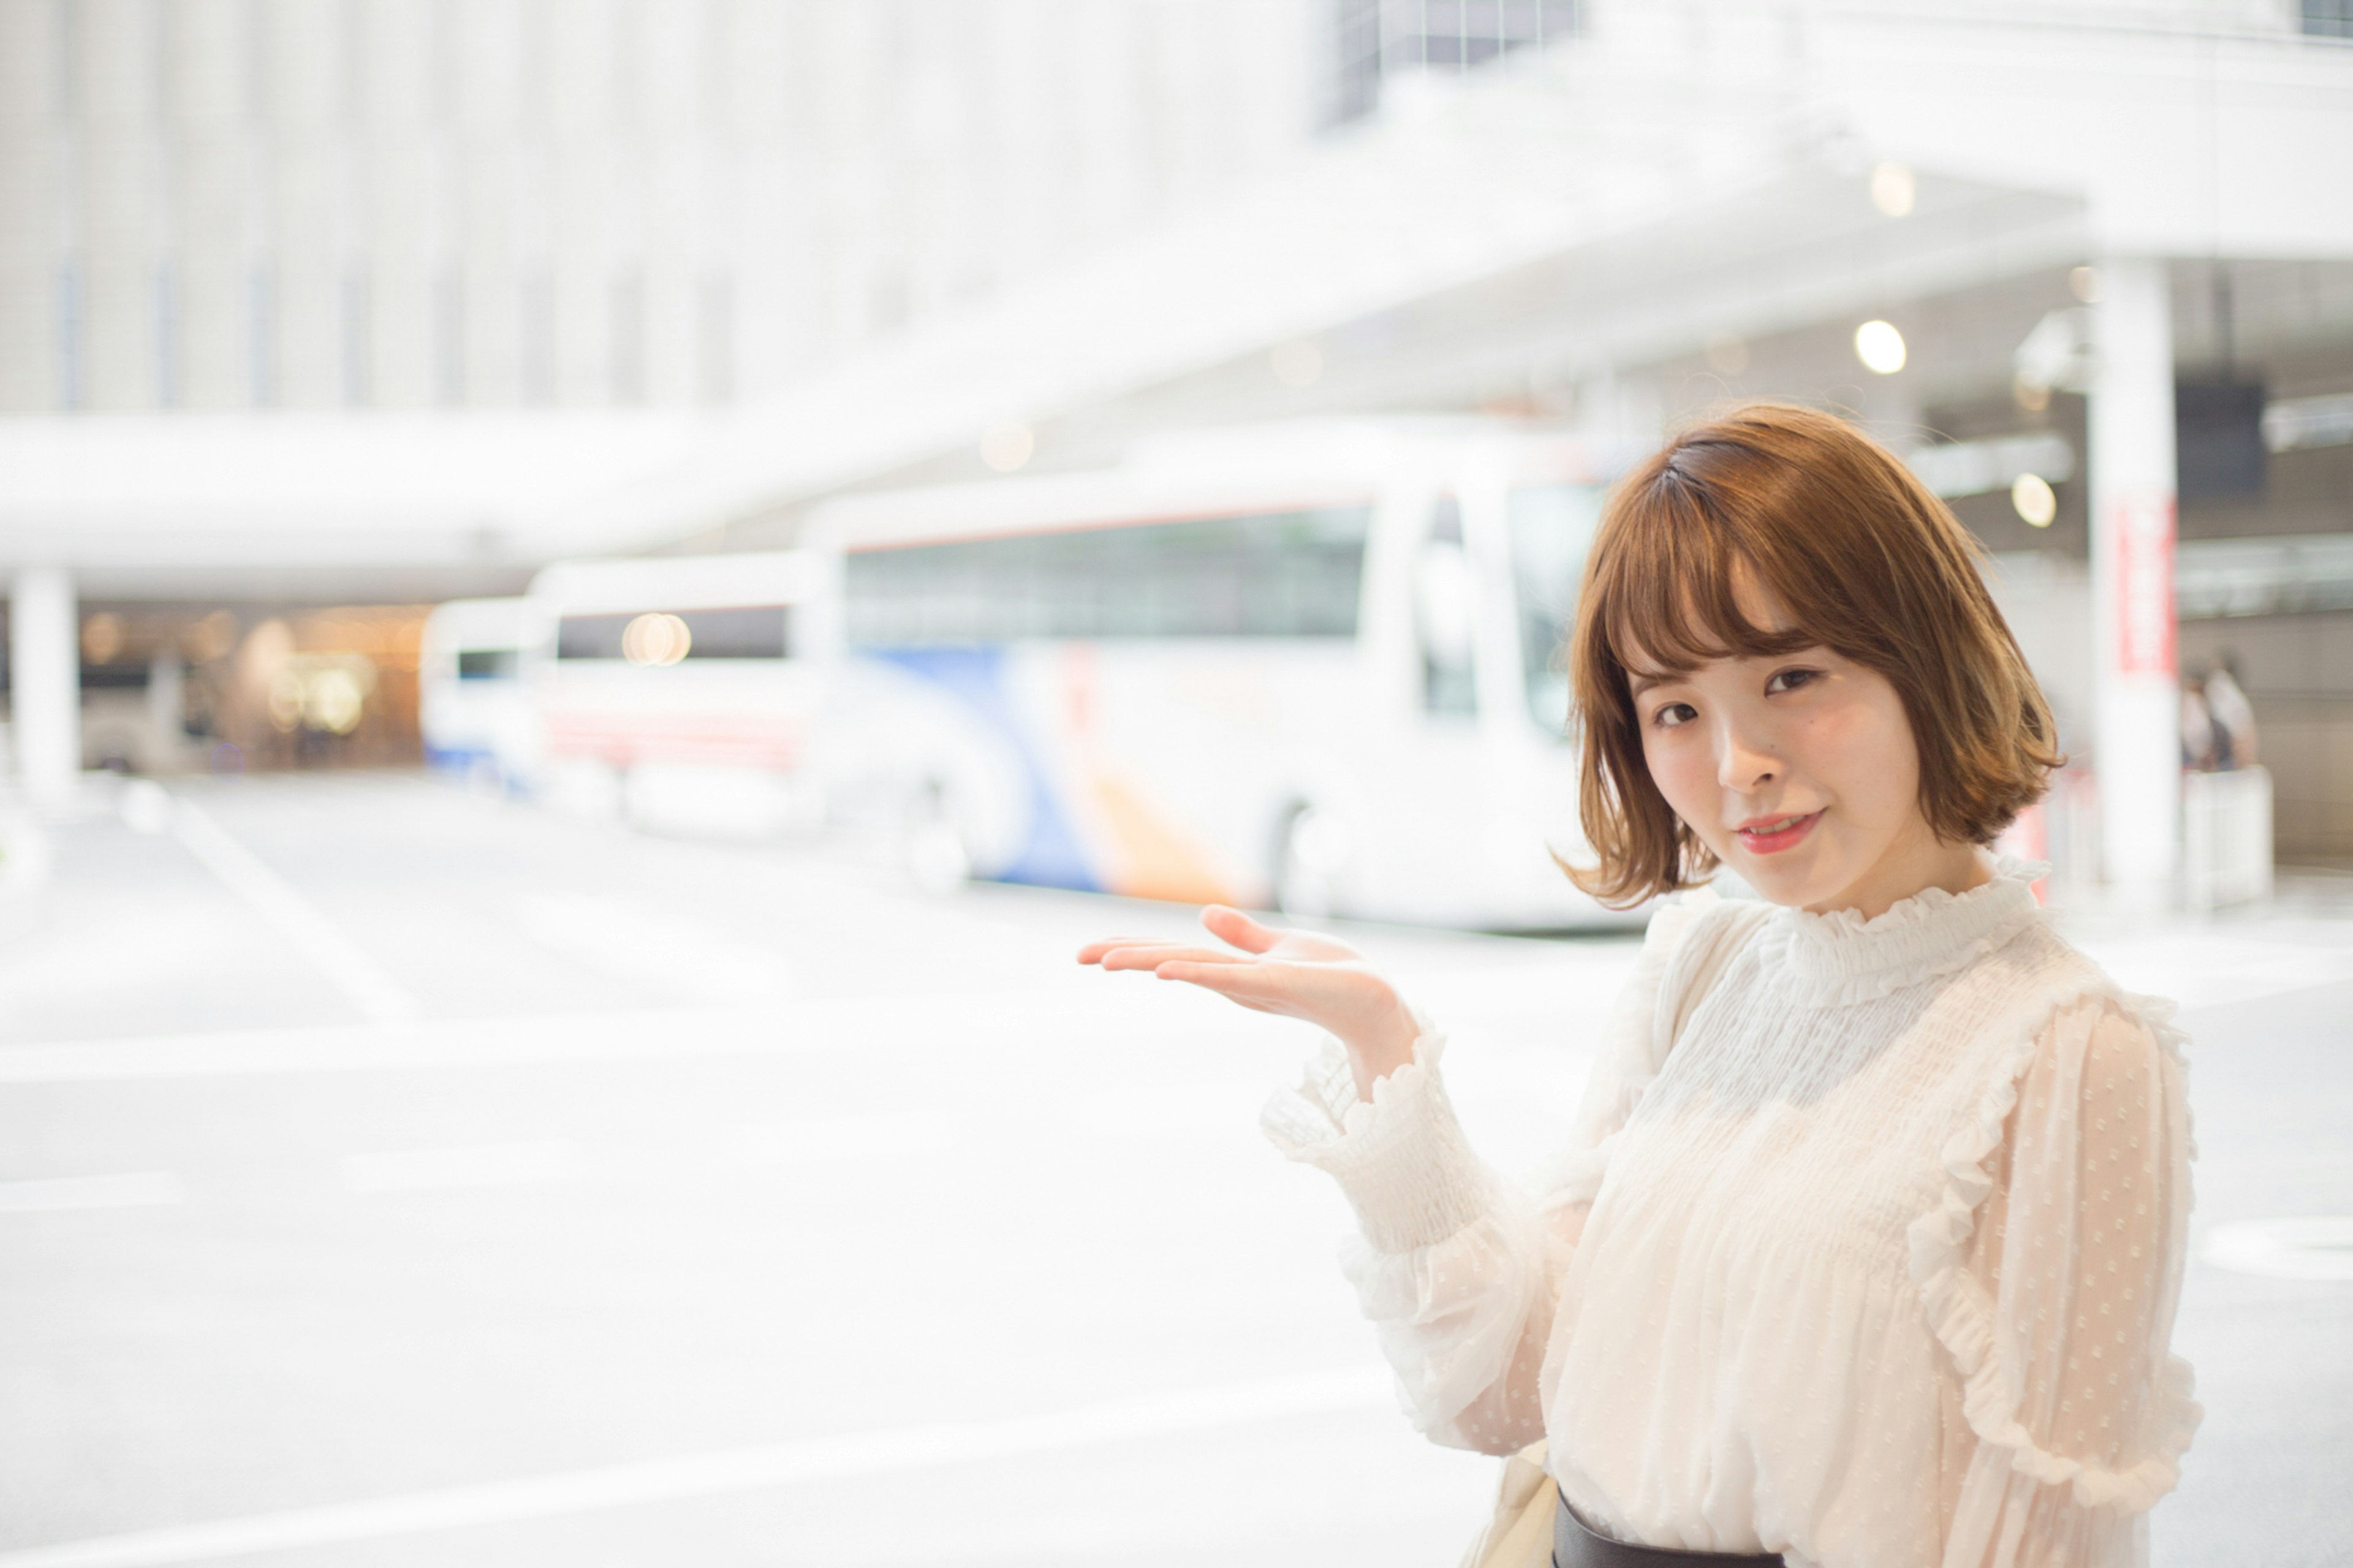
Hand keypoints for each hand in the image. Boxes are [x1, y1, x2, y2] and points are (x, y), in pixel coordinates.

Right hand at [1078, 905, 1422, 1100]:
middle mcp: (1233, 981)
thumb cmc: (1335, 977)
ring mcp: (1250, 984)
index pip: (1171, 956)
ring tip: (1104, 959)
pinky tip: (1162, 972)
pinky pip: (1226, 976)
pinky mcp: (1273, 984)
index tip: (1090, 951)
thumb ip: (1242, 935)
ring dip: (1145, 962)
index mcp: (1230, 971)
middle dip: (1123, 957)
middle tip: (1077, 955)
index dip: (1131, 951)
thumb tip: (1203, 914)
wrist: (1377, 1001)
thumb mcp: (1279, 947)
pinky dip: (1193, 973)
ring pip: (1186, 968)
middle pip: (1167, 962)